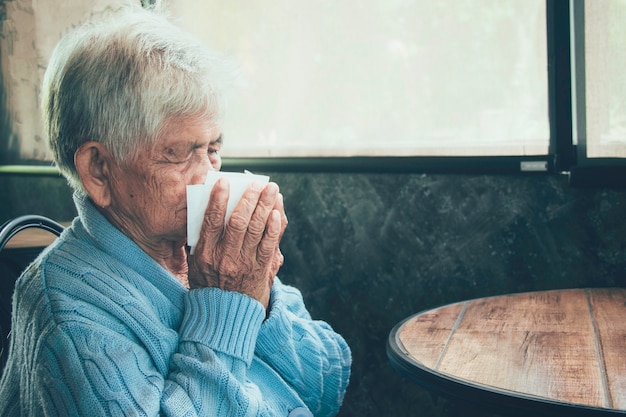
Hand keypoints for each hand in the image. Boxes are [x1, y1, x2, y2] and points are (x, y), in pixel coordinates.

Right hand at [188, 178, 286, 308]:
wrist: (224, 315)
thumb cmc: (209, 284)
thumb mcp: (197, 263)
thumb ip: (203, 240)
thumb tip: (211, 210)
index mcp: (205, 254)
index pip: (210, 221)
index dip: (218, 200)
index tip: (224, 182)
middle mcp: (224, 258)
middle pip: (237, 222)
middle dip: (249, 199)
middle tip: (257, 183)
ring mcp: (244, 264)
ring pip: (255, 229)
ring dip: (265, 206)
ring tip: (272, 190)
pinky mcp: (260, 269)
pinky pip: (269, 245)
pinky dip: (274, 227)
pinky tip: (277, 213)